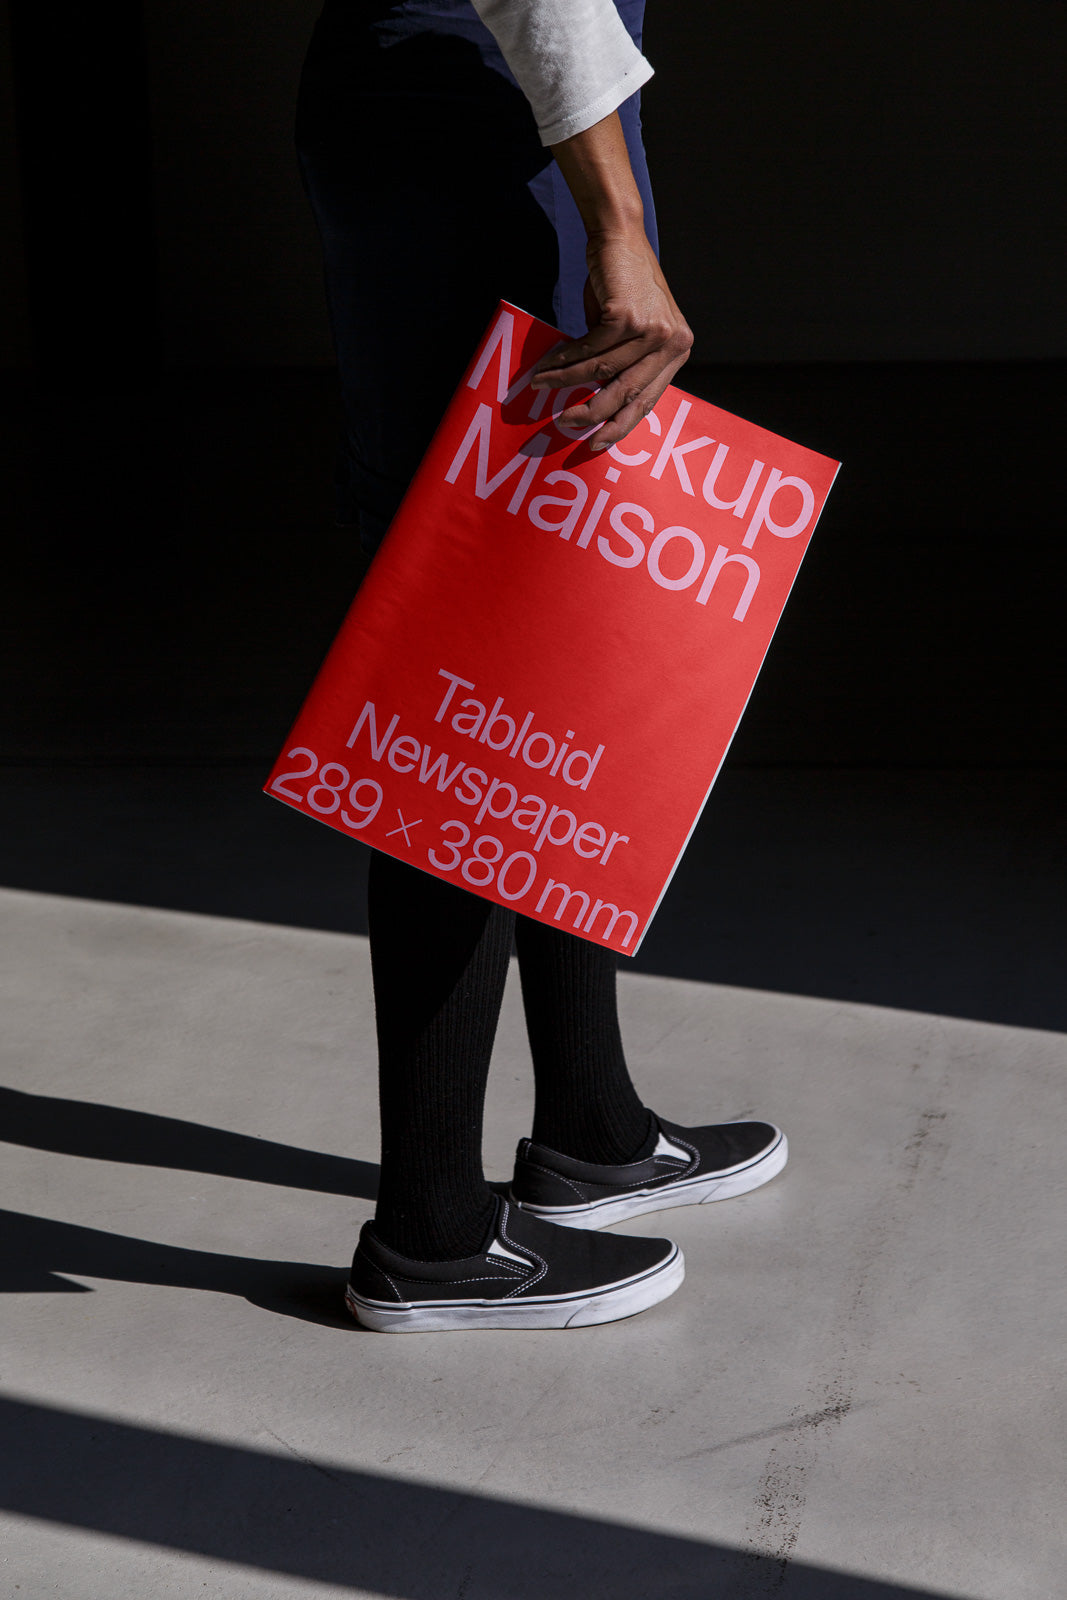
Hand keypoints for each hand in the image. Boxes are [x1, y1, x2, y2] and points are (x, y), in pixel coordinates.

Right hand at [531, 111, 692, 447]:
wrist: (619, 236)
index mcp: (677, 350)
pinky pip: (588, 350)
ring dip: (565, 384)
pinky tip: (545, 368)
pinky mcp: (628, 316)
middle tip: (565, 426)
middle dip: (592, 416)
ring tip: (541, 390)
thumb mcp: (630, 329)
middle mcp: (671, 342)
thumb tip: (594, 399)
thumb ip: (622, 362)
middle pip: (627, 393)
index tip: (597, 444)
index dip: (621, 425)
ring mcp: (652, 330)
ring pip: (601, 372)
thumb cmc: (621, 284)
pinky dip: (562, 361)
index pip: (648, 399)